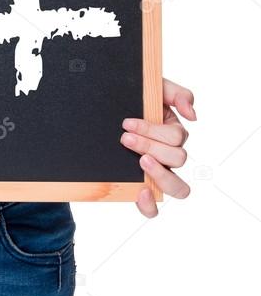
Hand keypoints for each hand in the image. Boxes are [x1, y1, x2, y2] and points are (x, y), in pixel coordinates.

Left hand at [120, 76, 195, 217]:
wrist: (102, 109)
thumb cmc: (133, 100)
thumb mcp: (155, 88)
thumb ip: (177, 94)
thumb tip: (192, 115)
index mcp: (173, 132)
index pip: (177, 137)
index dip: (152, 131)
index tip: (126, 123)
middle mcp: (169, 155)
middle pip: (177, 158)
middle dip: (150, 146)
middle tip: (125, 138)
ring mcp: (157, 173)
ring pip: (178, 187)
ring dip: (160, 174)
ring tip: (141, 161)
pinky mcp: (142, 188)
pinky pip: (154, 208)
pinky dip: (150, 205)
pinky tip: (140, 192)